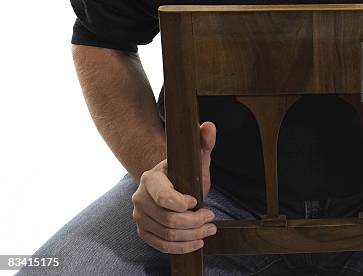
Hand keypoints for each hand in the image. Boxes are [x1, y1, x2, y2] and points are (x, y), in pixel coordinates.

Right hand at [132, 121, 217, 253]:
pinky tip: (197, 242)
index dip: (182, 203)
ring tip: (209, 229)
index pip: (163, 197)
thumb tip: (209, 126)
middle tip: (211, 218)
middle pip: (167, 220)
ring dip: (191, 236)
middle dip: (193, 222)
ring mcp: (139, 217)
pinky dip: (181, 247)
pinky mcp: (144, 231)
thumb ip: (203, 143)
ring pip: (166, 235)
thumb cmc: (185, 171)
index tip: (198, 201)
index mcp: (150, 178)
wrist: (171, 184)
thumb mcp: (196, 157)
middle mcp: (139, 198)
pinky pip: (161, 246)